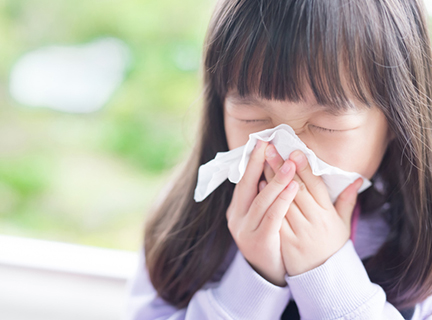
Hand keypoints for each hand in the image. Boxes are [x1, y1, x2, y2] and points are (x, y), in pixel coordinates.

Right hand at [226, 140, 298, 285]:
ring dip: (275, 180)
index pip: (244, 181)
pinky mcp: (258, 241)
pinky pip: (272, 216)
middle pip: (247, 186)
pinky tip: (293, 186)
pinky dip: (282, 200)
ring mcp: (245, 230)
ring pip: (261, 200)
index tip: (262, 141)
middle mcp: (236, 217)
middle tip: (268, 143)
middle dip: (257, 163)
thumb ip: (263, 195)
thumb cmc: (269, 238)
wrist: (267, 274)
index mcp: (237, 209)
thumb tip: (271, 169)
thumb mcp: (261, 216)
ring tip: (289, 163)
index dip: (252, 161)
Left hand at [263, 144, 362, 275]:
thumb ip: (347, 201)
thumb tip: (358, 179)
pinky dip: (267, 200)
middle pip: (296, 188)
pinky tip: (258, 185)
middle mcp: (314, 220)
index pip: (315, 185)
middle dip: (283, 166)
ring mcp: (299, 231)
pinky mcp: (285, 241)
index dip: (304, 167)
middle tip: (271, 148)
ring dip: (272, 179)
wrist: (323, 278)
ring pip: (283, 200)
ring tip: (262, 161)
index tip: (294, 150)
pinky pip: (275, 217)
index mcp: (328, 214)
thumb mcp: (343, 224)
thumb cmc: (332, 247)